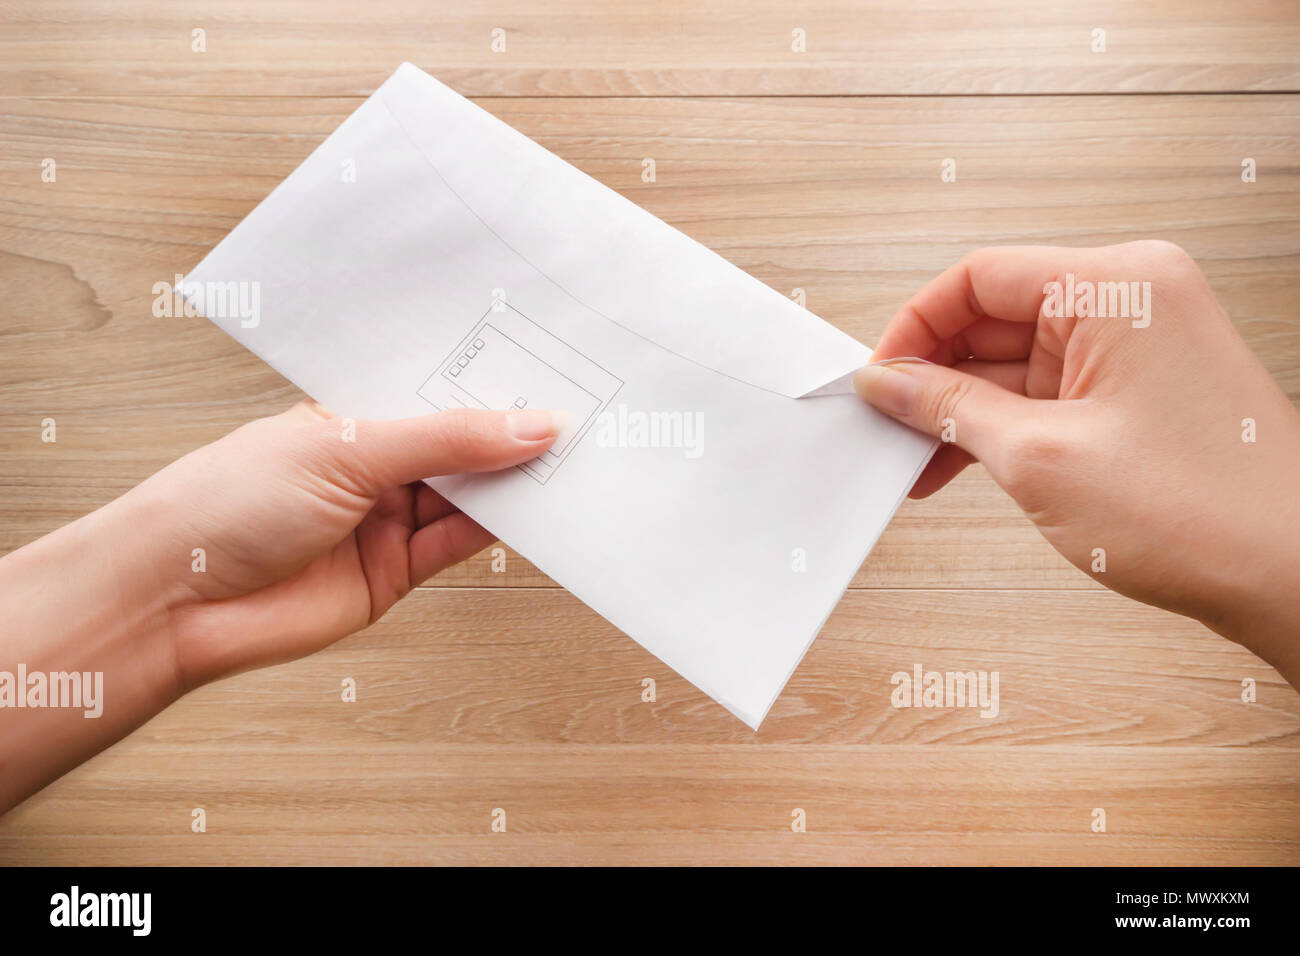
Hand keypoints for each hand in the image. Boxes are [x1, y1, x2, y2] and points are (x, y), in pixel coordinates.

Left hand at [0, 402, 557, 810]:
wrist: (176, 601)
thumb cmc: (228, 502)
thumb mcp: (348, 449)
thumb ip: (446, 440)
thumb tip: (531, 425)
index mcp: (350, 416)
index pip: (435, 392)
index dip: (489, 386)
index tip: (548, 373)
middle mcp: (370, 464)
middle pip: (458, 444)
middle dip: (510, 434)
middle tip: (574, 416)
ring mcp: (383, 518)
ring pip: (467, 494)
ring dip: (512, 483)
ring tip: (568, 461)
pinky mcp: (394, 573)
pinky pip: (458, 544)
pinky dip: (497, 530)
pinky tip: (533, 510)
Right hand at [853, 241, 1299, 683]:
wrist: (1293, 577)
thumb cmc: (1203, 514)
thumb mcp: (1038, 457)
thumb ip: (949, 407)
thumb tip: (890, 381)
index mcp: (1120, 285)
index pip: (981, 276)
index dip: (915, 327)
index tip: (879, 375)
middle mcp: (1138, 299)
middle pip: (998, 314)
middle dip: (938, 374)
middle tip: (890, 424)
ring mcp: (1146, 344)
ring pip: (1021, 358)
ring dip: (967, 407)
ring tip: (923, 458)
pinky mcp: (1147, 387)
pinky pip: (1054, 388)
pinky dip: (1007, 422)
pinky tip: (966, 460)